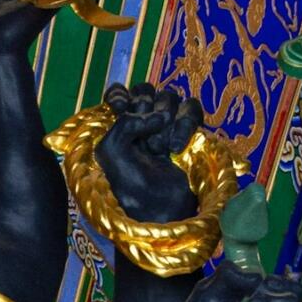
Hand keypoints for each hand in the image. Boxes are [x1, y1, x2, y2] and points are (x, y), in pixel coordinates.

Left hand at [96, 81, 203, 225]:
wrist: (164, 212)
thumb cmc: (133, 188)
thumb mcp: (111, 154)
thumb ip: (122, 123)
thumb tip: (154, 115)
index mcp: (116, 127)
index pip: (118, 93)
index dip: (119, 94)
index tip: (121, 107)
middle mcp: (141, 123)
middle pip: (146, 90)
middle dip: (145, 107)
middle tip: (143, 135)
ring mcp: (167, 125)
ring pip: (170, 96)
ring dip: (164, 119)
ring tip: (159, 148)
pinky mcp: (191, 130)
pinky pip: (191, 108)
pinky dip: (184, 124)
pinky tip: (175, 148)